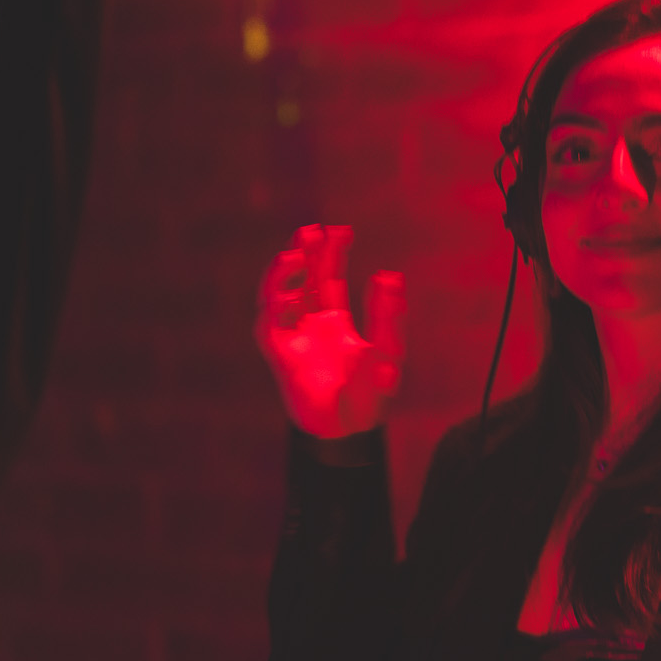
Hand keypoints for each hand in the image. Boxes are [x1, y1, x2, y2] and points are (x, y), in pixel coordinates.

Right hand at [255, 225, 406, 438]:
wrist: (347, 431)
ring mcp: (292, 339)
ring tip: (298, 251)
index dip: (334, 254)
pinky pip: (270, 324)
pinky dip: (277, 305)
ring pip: (280, 295)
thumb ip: (388, 316)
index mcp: (335, 324)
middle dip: (307, 254)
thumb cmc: (369, 398)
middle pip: (303, 281)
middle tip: (313, 228)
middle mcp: (310, 327)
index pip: (330, 280)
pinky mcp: (279, 356)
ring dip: (285, 273)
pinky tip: (293, 292)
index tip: (341, 230)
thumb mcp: (387, 352)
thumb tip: (390, 275)